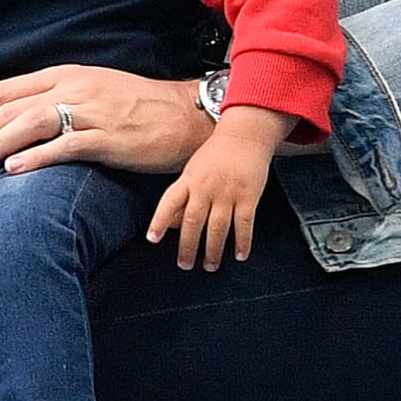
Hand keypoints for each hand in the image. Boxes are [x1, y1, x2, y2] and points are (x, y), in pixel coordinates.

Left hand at [0, 66, 206, 181]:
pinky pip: (64, 145)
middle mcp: (72, 88)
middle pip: (8, 108)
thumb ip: (57, 101)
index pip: (3, 91)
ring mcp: (91, 111)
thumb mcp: (92, 91)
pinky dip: (35, 157)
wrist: (186, 116)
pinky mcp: (109, 137)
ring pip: (28, 124)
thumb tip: (17, 123)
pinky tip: (13, 171)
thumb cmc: (139, 108)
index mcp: (64, 76)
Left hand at [146, 106, 290, 270]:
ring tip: (210, 266)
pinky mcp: (248, 195)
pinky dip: (243, 242)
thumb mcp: (193, 169)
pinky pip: (244, 224)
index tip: (152, 239)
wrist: (245, 134)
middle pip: (193, 221)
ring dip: (214, 250)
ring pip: (218, 227)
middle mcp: (206, 187)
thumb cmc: (216, 154)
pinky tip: (240, 255)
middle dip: (188, 246)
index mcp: (189, 179)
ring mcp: (228, 192)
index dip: (159, 221)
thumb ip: (183, 195)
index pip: (169, 202)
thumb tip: (169, 224)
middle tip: (184, 265)